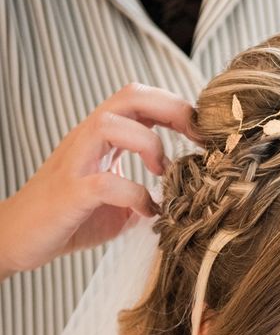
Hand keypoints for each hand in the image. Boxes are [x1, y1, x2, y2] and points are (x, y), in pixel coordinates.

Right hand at [0, 83, 199, 280]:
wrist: (17, 238)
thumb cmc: (72, 214)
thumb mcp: (117, 194)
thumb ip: (146, 183)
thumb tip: (188, 189)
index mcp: (103, 135)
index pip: (142, 98)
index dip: (179, 106)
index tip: (206, 133)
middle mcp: (88, 138)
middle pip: (130, 95)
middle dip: (173, 109)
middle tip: (198, 138)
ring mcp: (75, 162)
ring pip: (111, 124)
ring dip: (149, 144)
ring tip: (163, 172)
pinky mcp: (67, 193)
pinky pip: (104, 182)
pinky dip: (135, 195)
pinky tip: (147, 211)